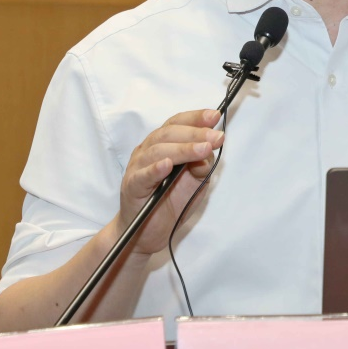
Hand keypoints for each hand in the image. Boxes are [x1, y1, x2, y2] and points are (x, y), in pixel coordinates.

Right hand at [118, 109, 224, 254]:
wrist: (147, 232)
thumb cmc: (170, 201)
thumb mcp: (195, 182)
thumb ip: (202, 166)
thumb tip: (209, 152)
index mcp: (162, 144)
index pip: (177, 123)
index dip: (196, 118)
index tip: (215, 116)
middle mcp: (147, 150)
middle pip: (169, 134)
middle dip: (195, 133)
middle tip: (216, 137)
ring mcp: (137, 167)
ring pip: (158, 151)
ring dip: (183, 149)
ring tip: (203, 149)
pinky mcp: (131, 187)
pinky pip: (143, 176)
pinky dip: (155, 169)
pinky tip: (168, 165)